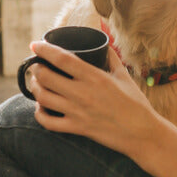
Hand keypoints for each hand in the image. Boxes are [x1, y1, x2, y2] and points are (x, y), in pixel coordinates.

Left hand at [28, 40, 164, 158]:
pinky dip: (40, 114)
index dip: (44, 50)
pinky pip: (48, 122)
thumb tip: (103, 44)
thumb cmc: (135, 103)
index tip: (35, 45)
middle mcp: (83, 93)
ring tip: (36, 84)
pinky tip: (41, 108)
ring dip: (35, 88)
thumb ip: (112, 58)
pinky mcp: (77, 128)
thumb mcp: (124, 75)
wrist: (142, 133)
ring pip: (43, 98)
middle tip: (37, 66)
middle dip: (36, 69)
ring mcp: (78, 112)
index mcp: (95, 77)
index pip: (62, 58)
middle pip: (46, 77)